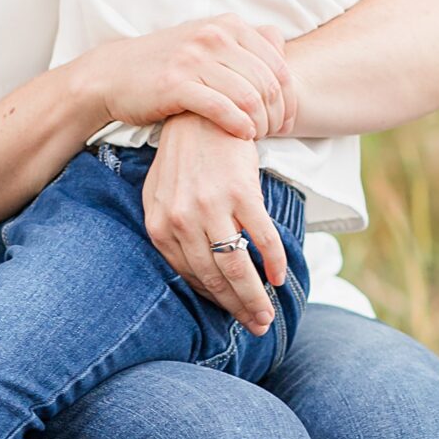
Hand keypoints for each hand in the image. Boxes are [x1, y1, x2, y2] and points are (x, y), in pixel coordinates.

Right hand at [85, 16, 297, 141]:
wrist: (113, 74)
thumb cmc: (167, 65)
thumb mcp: (207, 43)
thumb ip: (244, 46)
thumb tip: (283, 55)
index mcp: (228, 25)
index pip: (278, 64)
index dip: (289, 97)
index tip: (287, 121)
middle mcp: (214, 36)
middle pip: (267, 82)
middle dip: (277, 114)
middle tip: (275, 135)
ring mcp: (194, 58)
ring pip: (248, 96)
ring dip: (260, 123)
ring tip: (257, 138)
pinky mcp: (176, 84)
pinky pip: (222, 108)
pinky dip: (239, 125)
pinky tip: (242, 136)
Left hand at [143, 115, 286, 334]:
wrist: (202, 112)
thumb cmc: (184, 157)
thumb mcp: (162, 194)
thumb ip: (170, 231)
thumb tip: (191, 272)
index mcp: (159, 225)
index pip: (190, 277)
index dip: (214, 301)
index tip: (232, 315)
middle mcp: (181, 220)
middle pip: (214, 278)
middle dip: (237, 308)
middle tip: (256, 326)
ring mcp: (211, 207)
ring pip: (236, 267)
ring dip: (254, 297)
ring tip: (267, 315)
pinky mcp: (239, 192)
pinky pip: (262, 239)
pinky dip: (273, 263)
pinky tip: (279, 278)